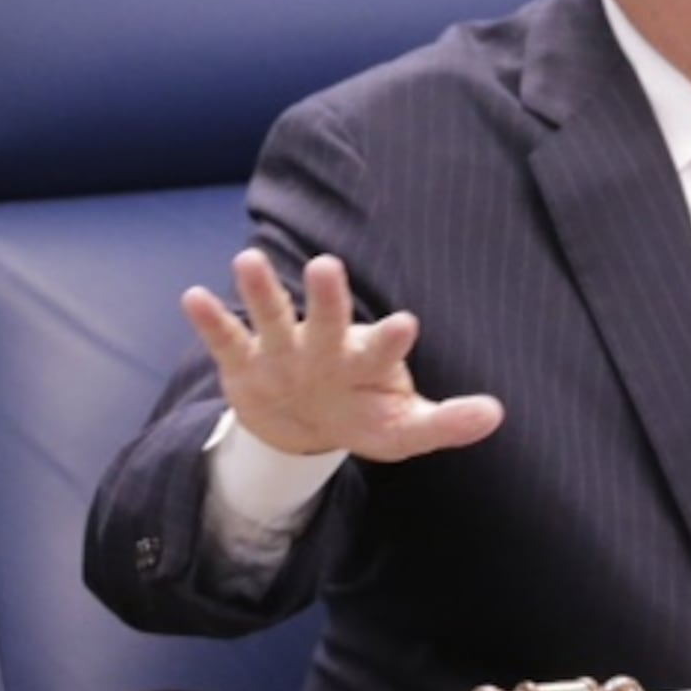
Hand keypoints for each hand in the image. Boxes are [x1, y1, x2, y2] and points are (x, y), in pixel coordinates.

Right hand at [180, 250, 502, 463]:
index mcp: (368, 362)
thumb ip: (444, 422)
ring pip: (274, 317)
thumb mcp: (402, 430)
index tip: (405, 323)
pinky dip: (210, 321)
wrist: (305, 425)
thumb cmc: (364, 415)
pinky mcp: (245, 362)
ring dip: (262, 291)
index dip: (391, 338)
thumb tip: (497, 414)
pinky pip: (226, 339)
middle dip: (327, 297)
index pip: (383, 349)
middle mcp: (327, 347)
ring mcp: (284, 351)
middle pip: (328, 321)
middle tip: (327, 265)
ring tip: (247, 259)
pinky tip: (192, 297)